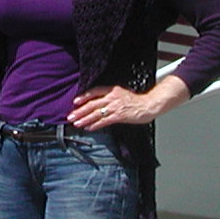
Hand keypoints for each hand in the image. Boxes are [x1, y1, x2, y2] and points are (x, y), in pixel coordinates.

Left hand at [69, 78, 185, 129]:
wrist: (149, 105)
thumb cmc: (136, 101)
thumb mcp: (122, 94)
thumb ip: (110, 97)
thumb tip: (98, 104)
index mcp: (112, 90)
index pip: (94, 92)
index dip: (84, 97)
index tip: (75, 102)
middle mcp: (112, 97)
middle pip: (92, 104)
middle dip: (80, 111)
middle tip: (70, 116)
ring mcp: (115, 106)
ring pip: (96, 113)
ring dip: (85, 119)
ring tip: (76, 123)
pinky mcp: (119, 116)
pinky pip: (104, 121)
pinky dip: (95, 125)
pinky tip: (89, 128)